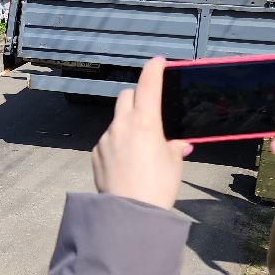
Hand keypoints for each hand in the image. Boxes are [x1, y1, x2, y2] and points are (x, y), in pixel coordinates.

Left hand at [91, 57, 192, 208]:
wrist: (129, 212)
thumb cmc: (157, 186)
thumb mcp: (174, 164)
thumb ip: (174, 147)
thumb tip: (178, 145)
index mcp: (145, 122)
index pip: (148, 85)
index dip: (153, 69)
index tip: (157, 62)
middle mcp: (122, 125)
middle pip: (127, 97)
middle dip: (138, 97)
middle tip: (149, 108)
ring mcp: (106, 138)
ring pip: (117, 120)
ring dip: (128, 123)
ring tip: (140, 146)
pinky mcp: (96, 153)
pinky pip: (108, 140)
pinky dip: (118, 143)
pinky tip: (126, 162)